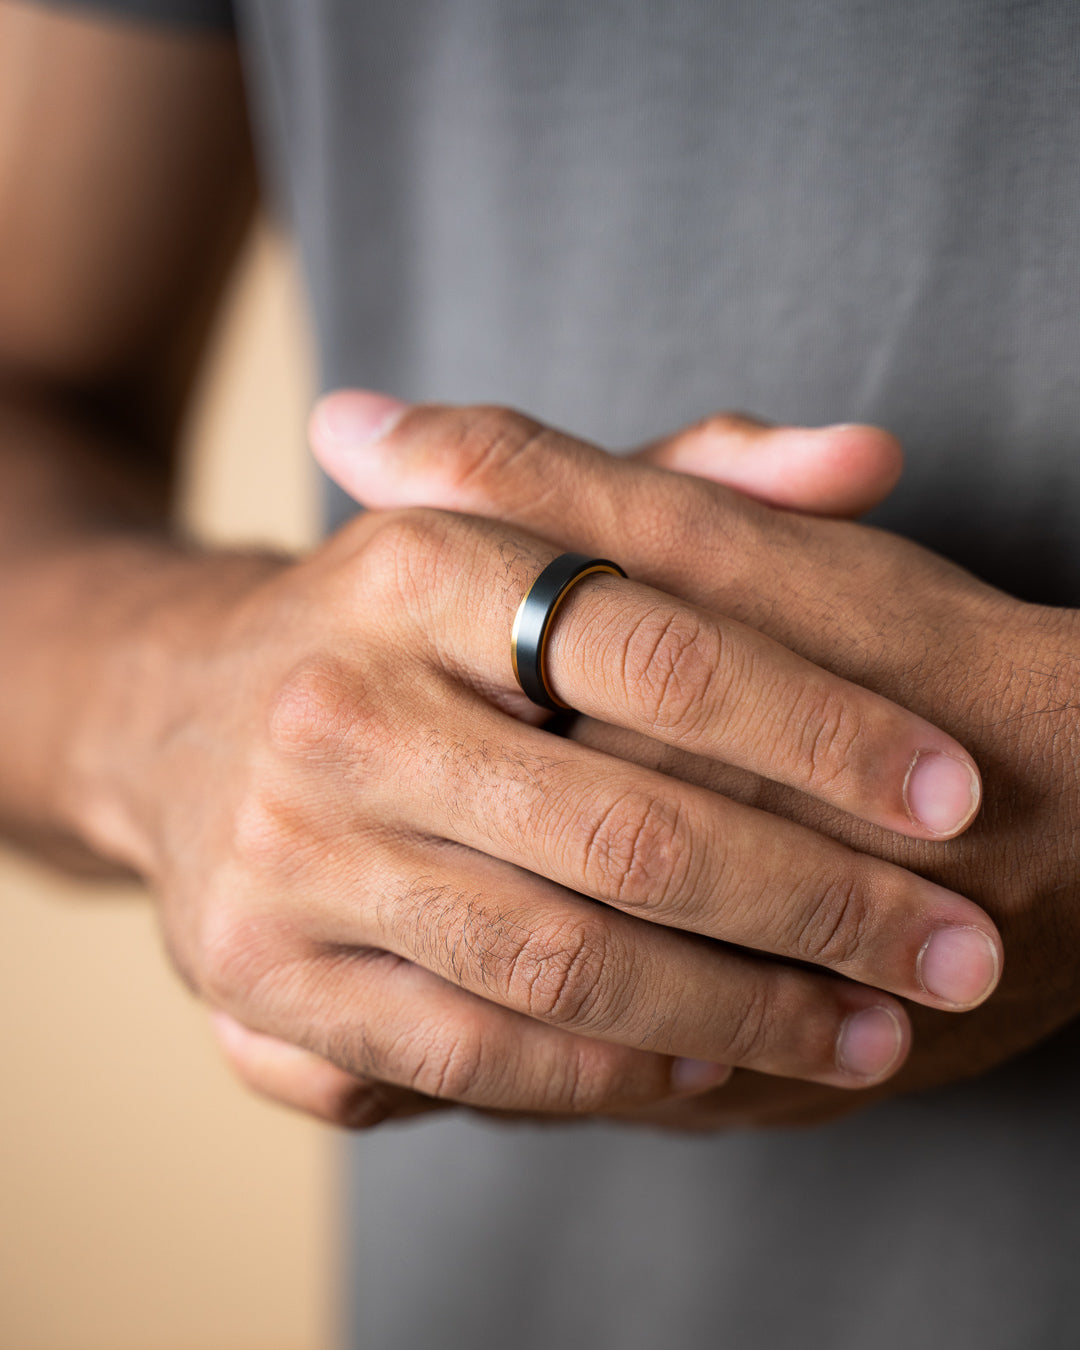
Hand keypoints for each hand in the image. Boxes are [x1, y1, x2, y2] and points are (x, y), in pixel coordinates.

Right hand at [308, 395, 1077, 1131]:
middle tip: (956, 948)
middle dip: (822, 905)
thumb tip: (869, 460)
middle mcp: (334, 705)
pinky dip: (602, 1075)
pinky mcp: (255, 972)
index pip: (662, 650)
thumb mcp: (520, 527)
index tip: (955, 794)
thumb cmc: (399, 627)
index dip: (828, 730)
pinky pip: (463, 1055)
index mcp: (412, 564)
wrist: (171, 718)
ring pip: (555, 963)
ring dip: (739, 1013)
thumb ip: (696, 488)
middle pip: (625, 832)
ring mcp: (282, 850)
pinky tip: (703, 1064)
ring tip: (866, 1030)